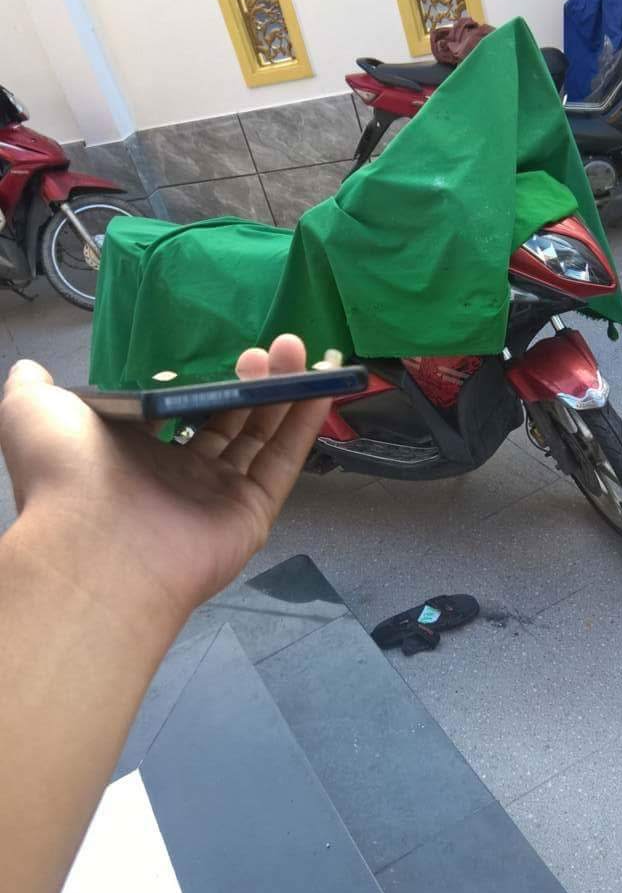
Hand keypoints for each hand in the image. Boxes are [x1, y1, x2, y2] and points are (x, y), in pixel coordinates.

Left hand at [0, 335, 329, 639]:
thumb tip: (30, 369)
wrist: (94, 546)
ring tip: (296, 350)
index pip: (175, 411)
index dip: (198, 380)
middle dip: (250, 380)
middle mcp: (176, 476)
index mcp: (131, 453)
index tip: (214, 352)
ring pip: (258, 437)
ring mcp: (216, 497)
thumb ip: (33, 387)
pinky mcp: (250, 514)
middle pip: (227, 420)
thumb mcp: (31, 412)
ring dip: (281, 392)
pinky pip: (281, 464)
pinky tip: (319, 388)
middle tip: (270, 346)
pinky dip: (303, 426)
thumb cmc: (67, 473)